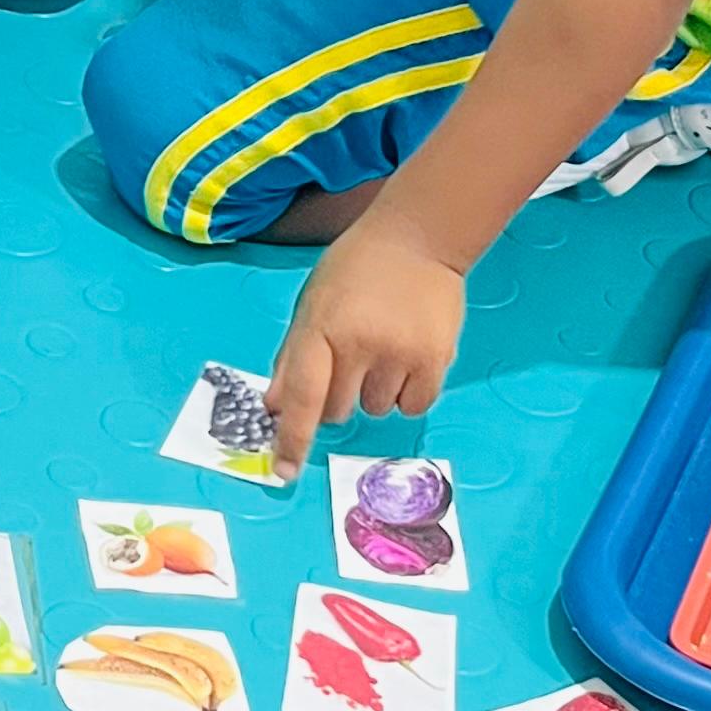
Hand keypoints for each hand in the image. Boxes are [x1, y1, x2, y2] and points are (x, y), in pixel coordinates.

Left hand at [266, 206, 468, 467]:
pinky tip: (406, 358)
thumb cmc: (355, 269)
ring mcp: (400, 354)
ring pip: (376, 410)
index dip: (291, 438)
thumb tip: (274, 408)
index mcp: (320, 328)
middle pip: (339, 410)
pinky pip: (413, 407)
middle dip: (337, 397)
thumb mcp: (312, 303)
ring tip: (382, 348)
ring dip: (374, 391)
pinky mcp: (436, 360)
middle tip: (349, 359)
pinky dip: (406, 393)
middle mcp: (359, 344)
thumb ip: (291, 357)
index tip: (284, 472)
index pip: (301, 395)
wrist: (418, 238)